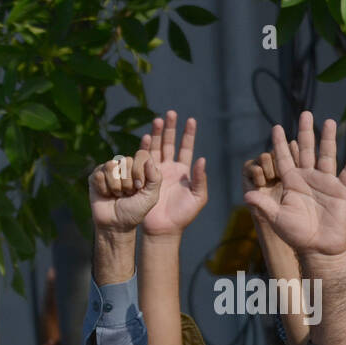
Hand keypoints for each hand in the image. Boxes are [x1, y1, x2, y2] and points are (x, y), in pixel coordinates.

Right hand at [89, 149, 160, 232]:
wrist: (117, 224)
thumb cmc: (135, 210)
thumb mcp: (151, 196)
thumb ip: (155, 178)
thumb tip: (148, 160)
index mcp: (140, 167)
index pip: (141, 155)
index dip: (139, 171)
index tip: (139, 187)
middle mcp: (124, 165)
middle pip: (126, 160)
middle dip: (127, 182)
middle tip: (127, 193)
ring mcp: (109, 170)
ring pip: (111, 166)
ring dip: (115, 186)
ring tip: (117, 194)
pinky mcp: (96, 176)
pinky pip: (99, 175)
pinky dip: (104, 189)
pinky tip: (106, 195)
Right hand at [141, 111, 207, 236]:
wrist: (163, 229)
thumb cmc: (183, 216)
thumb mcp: (198, 197)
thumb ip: (201, 179)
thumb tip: (202, 159)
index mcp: (184, 172)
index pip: (186, 148)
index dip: (189, 134)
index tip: (191, 120)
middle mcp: (169, 169)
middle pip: (169, 144)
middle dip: (170, 129)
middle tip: (170, 113)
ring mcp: (155, 173)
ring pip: (156, 149)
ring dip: (156, 135)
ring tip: (157, 120)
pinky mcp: (144, 179)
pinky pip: (143, 161)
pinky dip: (144, 149)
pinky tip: (145, 138)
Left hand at [242, 112, 345, 259]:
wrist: (318, 247)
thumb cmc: (296, 234)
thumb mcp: (277, 219)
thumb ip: (263, 205)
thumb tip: (247, 196)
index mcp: (292, 183)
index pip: (284, 159)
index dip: (280, 144)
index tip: (276, 127)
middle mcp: (308, 179)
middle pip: (306, 150)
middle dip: (305, 132)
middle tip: (304, 113)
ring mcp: (325, 183)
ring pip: (326, 156)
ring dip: (328, 139)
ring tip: (328, 121)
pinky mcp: (341, 191)